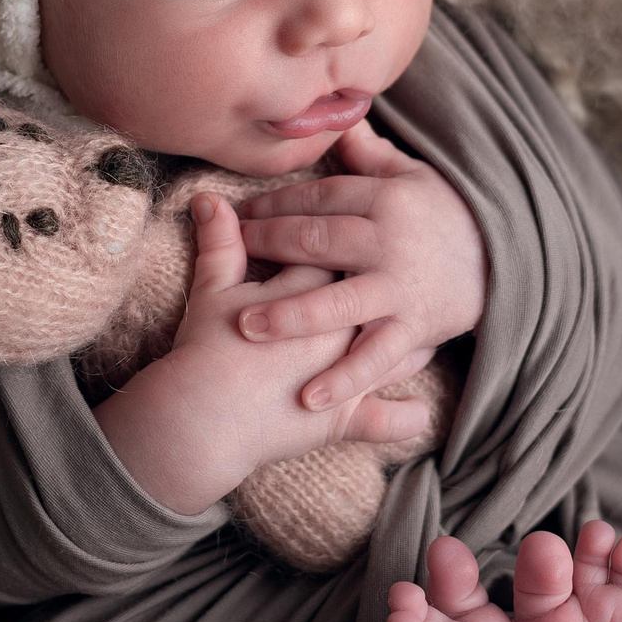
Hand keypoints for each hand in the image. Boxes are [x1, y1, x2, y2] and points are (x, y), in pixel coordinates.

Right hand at [92, 194, 439, 514]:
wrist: (201, 421)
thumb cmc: (204, 352)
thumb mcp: (210, 292)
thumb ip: (218, 243)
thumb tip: (209, 199)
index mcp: (313, 291)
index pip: (338, 255)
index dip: (341, 244)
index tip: (348, 236)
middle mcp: (342, 330)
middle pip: (372, 297)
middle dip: (382, 285)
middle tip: (390, 272)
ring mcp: (349, 375)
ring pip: (393, 352)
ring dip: (410, 342)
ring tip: (419, 331)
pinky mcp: (346, 422)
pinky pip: (387, 422)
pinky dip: (403, 419)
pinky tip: (418, 412)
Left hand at [234, 118, 487, 412]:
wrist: (510, 261)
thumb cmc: (451, 216)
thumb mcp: (415, 176)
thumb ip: (370, 155)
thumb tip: (337, 119)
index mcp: (385, 199)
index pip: (317, 197)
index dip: (273, 204)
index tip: (237, 214)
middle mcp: (389, 242)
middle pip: (317, 241)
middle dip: (268, 247)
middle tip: (229, 255)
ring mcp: (400, 288)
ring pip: (338, 301)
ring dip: (291, 314)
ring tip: (246, 325)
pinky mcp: (416, 329)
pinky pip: (375, 356)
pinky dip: (344, 378)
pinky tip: (309, 397)